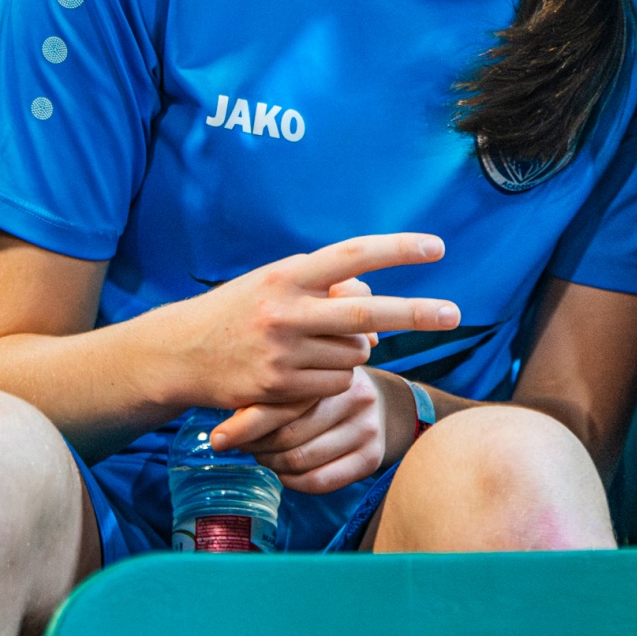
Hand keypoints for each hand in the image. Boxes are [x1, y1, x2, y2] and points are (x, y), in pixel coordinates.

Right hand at [170, 233, 459, 410]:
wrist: (181, 353)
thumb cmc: (243, 310)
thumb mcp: (281, 284)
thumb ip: (329, 290)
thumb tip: (379, 319)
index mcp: (289, 274)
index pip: (353, 255)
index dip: (398, 250)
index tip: (437, 247)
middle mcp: (287, 310)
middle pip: (368, 313)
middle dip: (417, 313)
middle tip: (455, 314)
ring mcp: (283, 351)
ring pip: (356, 354)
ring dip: (354, 351)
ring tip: (319, 346)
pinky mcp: (279, 387)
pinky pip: (336, 384)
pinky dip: (334, 379)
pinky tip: (305, 372)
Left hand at [212, 367, 393, 494]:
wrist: (378, 400)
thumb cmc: (321, 389)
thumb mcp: (298, 379)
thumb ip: (267, 394)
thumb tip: (222, 433)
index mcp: (332, 368)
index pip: (281, 405)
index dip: (244, 426)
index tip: (218, 438)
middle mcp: (356, 395)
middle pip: (288, 437)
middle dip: (257, 446)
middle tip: (244, 445)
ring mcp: (368, 427)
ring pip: (301, 460)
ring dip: (272, 464)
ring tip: (263, 455)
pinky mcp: (373, 456)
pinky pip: (320, 481)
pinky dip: (293, 482)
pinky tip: (284, 472)